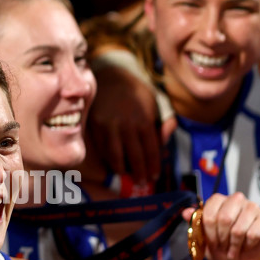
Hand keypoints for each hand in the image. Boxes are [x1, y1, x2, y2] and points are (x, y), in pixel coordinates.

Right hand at [86, 64, 162, 183]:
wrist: (111, 77)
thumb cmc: (136, 93)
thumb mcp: (155, 103)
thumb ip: (164, 122)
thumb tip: (165, 142)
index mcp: (144, 120)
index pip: (151, 150)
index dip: (153, 165)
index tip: (155, 176)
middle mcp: (127, 125)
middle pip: (135, 157)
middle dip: (139, 172)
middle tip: (142, 182)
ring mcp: (109, 127)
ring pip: (116, 156)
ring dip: (122, 169)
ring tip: (126, 176)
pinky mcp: (95, 127)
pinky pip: (102, 149)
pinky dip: (108, 159)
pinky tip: (113, 164)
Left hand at [184, 193, 259, 259]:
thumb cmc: (220, 246)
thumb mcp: (203, 237)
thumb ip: (195, 223)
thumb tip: (186, 212)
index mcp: (219, 201)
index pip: (210, 210)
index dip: (208, 230)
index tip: (210, 241)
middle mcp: (237, 200)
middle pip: (224, 218)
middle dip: (221, 238)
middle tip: (222, 247)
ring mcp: (253, 208)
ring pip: (238, 229)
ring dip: (233, 245)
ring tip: (232, 250)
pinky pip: (253, 234)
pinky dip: (246, 246)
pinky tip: (246, 247)